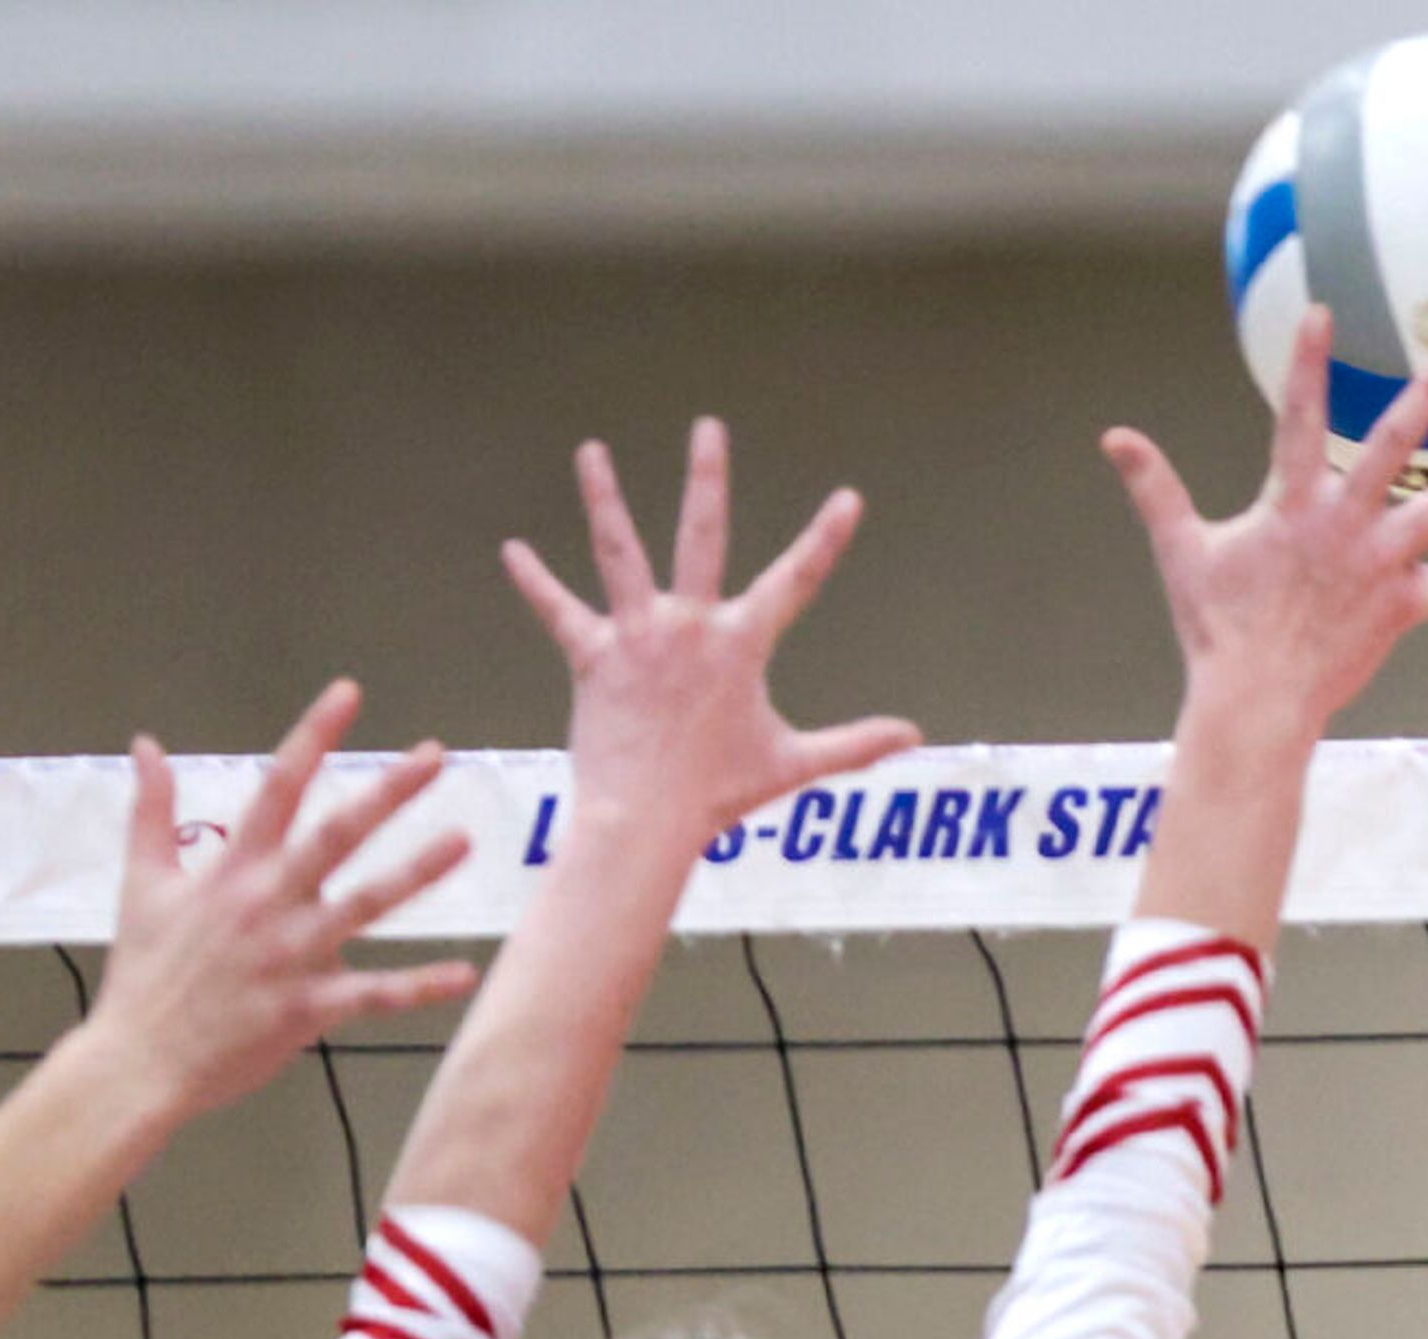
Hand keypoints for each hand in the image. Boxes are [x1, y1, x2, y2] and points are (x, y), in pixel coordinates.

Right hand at [86, 684, 480, 1121]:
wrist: (138, 1061)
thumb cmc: (143, 973)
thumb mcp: (141, 883)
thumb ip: (151, 810)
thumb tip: (146, 744)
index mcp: (232, 868)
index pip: (279, 785)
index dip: (314, 735)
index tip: (348, 693)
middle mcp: (268, 902)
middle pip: (335, 834)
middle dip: (386, 791)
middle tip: (434, 756)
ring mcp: (291, 955)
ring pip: (365, 905)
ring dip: (417, 872)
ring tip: (464, 840)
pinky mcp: (307, 1008)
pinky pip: (375, 995)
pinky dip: (420, 986)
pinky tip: (465, 972)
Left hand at [502, 419, 920, 848]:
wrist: (646, 820)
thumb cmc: (719, 797)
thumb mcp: (792, 766)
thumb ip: (854, 744)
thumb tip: (915, 735)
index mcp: (741, 643)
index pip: (796, 580)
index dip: (826, 539)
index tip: (848, 498)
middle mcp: (690, 625)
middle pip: (701, 534)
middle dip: (707, 477)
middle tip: (707, 427)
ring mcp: (638, 635)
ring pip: (619, 551)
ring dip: (605, 498)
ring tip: (592, 451)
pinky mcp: (593, 657)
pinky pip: (559, 611)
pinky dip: (535, 582)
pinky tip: (513, 551)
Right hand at [1103, 308, 1427, 744]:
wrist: (1255, 702)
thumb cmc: (1217, 629)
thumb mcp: (1182, 552)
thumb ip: (1156, 488)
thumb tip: (1114, 437)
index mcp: (1292, 505)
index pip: (1299, 418)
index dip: (1310, 365)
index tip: (1325, 314)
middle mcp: (1344, 524)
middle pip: (1395, 447)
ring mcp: (1380, 564)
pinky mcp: (1402, 606)